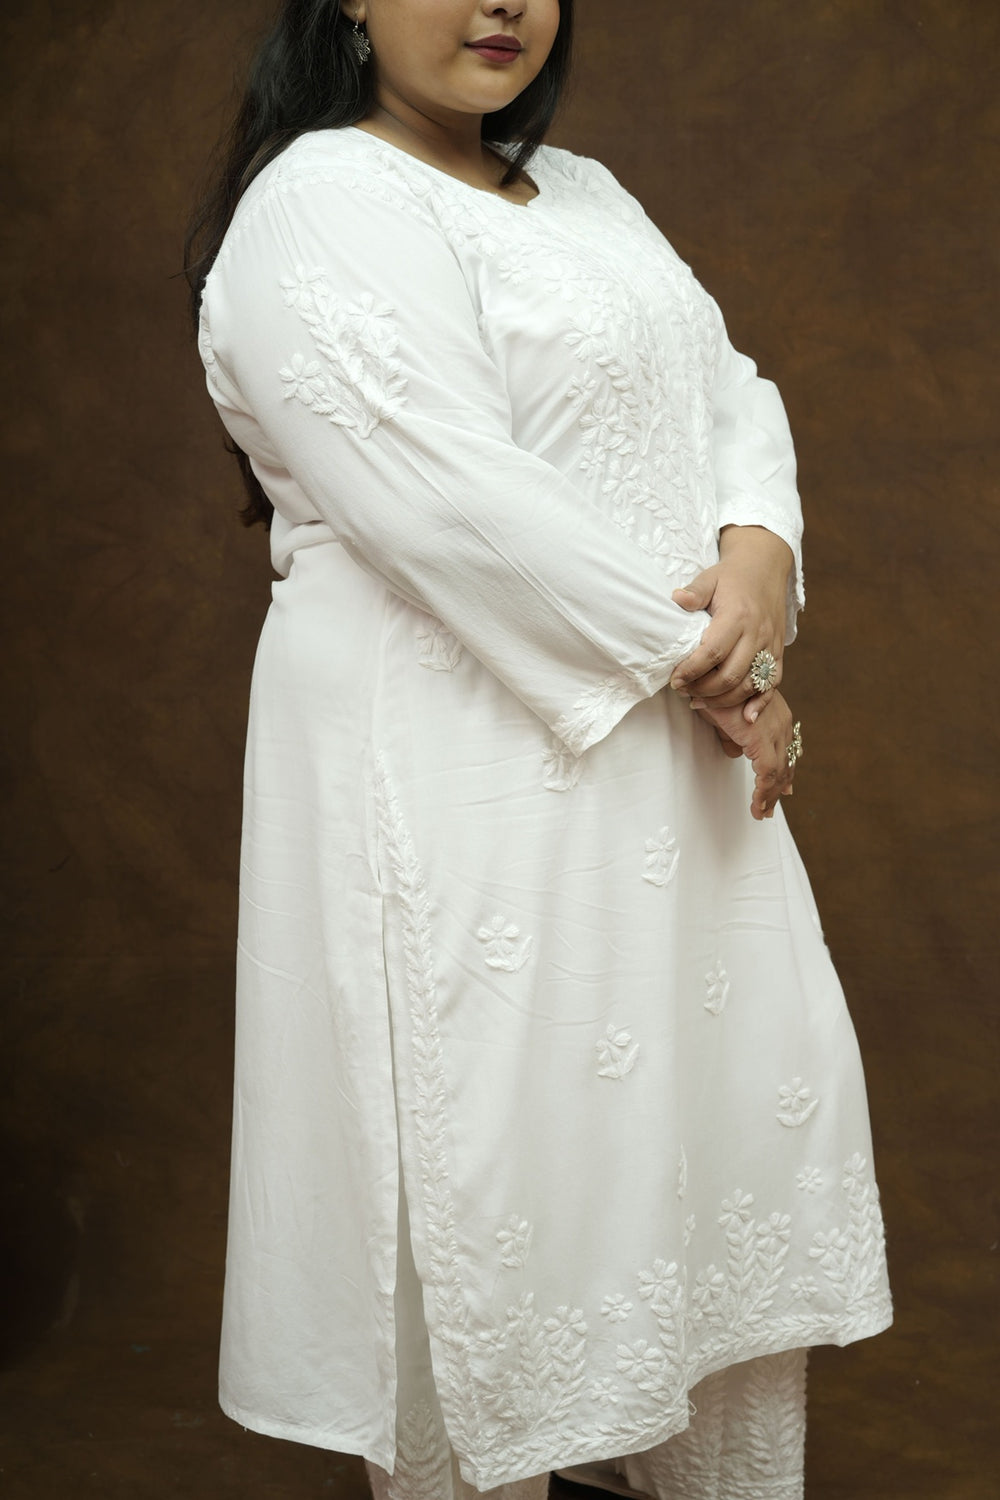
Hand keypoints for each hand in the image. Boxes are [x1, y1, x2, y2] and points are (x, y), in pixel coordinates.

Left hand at [668, 526, 792, 721]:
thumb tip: (676, 599)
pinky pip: (773, 683)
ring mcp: (770, 645)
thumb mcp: (710, 577)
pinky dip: (760, 703)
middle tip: (683, 691)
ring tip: (699, 702)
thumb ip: (694, 591)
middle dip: (703, 690)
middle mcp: (757, 633)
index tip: (674, 679)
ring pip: (750, 685)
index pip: (712, 652)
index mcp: (738, 616)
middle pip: (731, 675)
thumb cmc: (732, 576)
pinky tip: (745, 718)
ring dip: (724, 700)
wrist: (765, 568)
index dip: (691, 671)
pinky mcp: (778, 652)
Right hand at [692, 690, 797, 819]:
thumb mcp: (727, 716)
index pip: (786, 749)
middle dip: (779, 787)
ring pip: (779, 772)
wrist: (716, 678)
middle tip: (771, 807)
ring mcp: (775, 732)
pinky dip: (763, 793)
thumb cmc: (718, 692)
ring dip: (770, 795)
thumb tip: (736, 752)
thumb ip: (734, 735)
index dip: (785, 771)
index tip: (784, 788)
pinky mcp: (761, 740)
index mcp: (778, 716)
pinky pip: (767, 774)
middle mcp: (782, 724)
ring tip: (762, 812)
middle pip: (786, 763)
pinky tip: (757, 807)